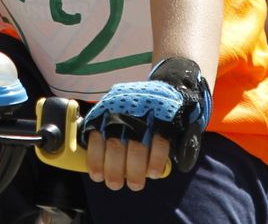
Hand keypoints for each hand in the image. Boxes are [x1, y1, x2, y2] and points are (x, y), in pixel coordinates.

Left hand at [81, 58, 211, 189]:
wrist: (172, 84)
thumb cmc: (139, 106)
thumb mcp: (117, 110)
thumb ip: (107, 132)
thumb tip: (96, 163)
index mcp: (109, 109)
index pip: (96, 136)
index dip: (95, 160)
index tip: (98, 176)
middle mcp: (125, 110)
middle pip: (116, 146)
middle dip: (115, 171)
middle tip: (116, 184)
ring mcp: (146, 114)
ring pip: (137, 148)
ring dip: (135, 171)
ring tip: (136, 183)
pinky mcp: (166, 118)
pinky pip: (160, 144)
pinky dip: (156, 161)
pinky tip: (154, 172)